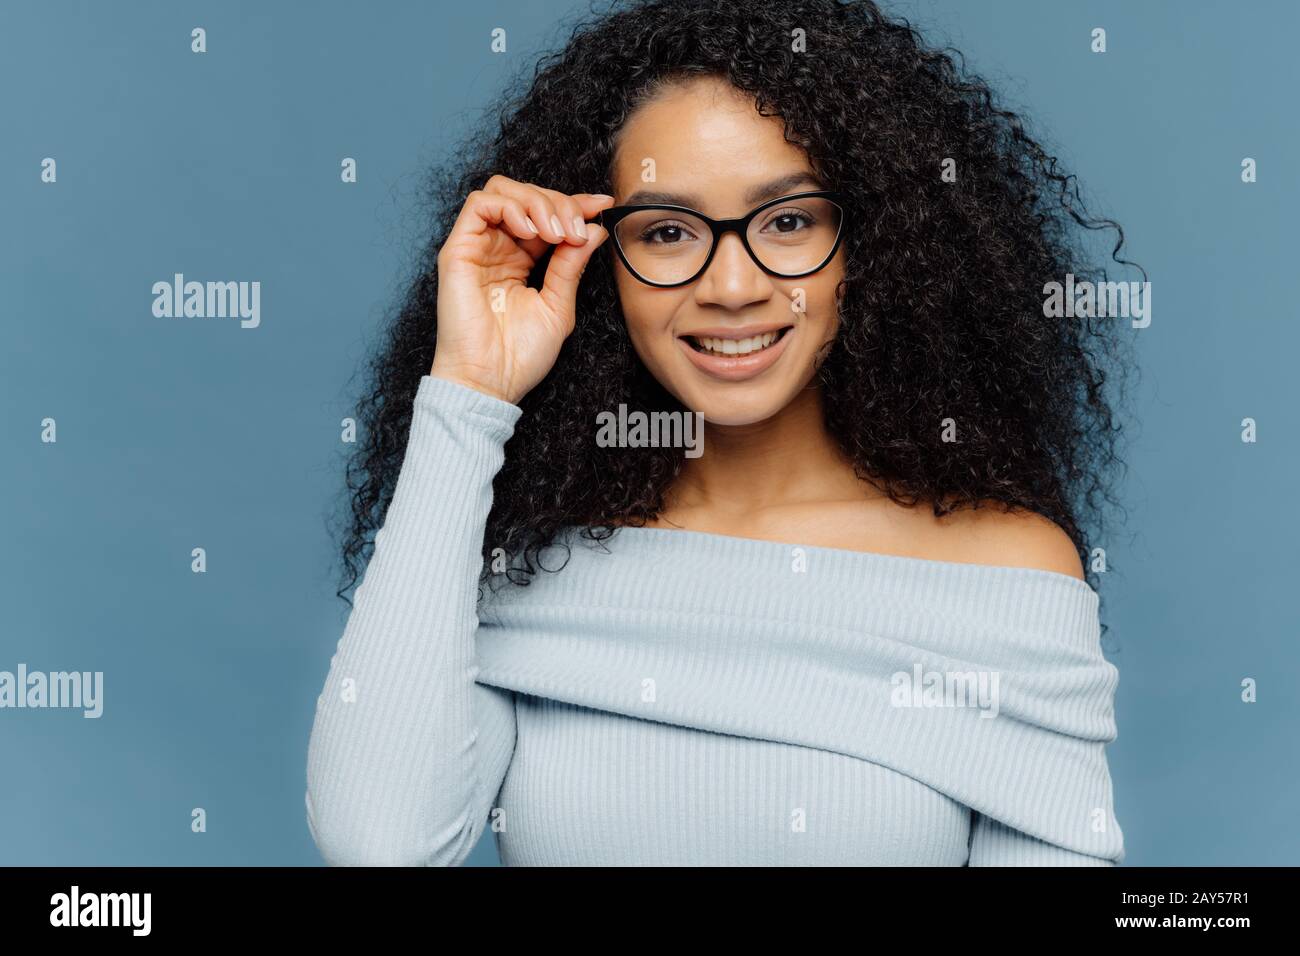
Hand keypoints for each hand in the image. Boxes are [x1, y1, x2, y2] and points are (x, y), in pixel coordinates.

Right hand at [430, 174, 613, 404]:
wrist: (491, 381)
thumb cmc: (520, 355)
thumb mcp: (558, 304)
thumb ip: (572, 265)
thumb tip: (595, 229)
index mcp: (521, 259)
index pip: (546, 214)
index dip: (575, 204)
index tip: (603, 205)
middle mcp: (497, 248)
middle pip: (526, 194)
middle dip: (559, 203)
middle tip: (576, 230)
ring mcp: (477, 247)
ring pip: (502, 190)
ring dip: (537, 202)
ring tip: (556, 233)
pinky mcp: (458, 250)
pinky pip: (479, 204)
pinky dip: (510, 207)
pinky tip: (531, 233)